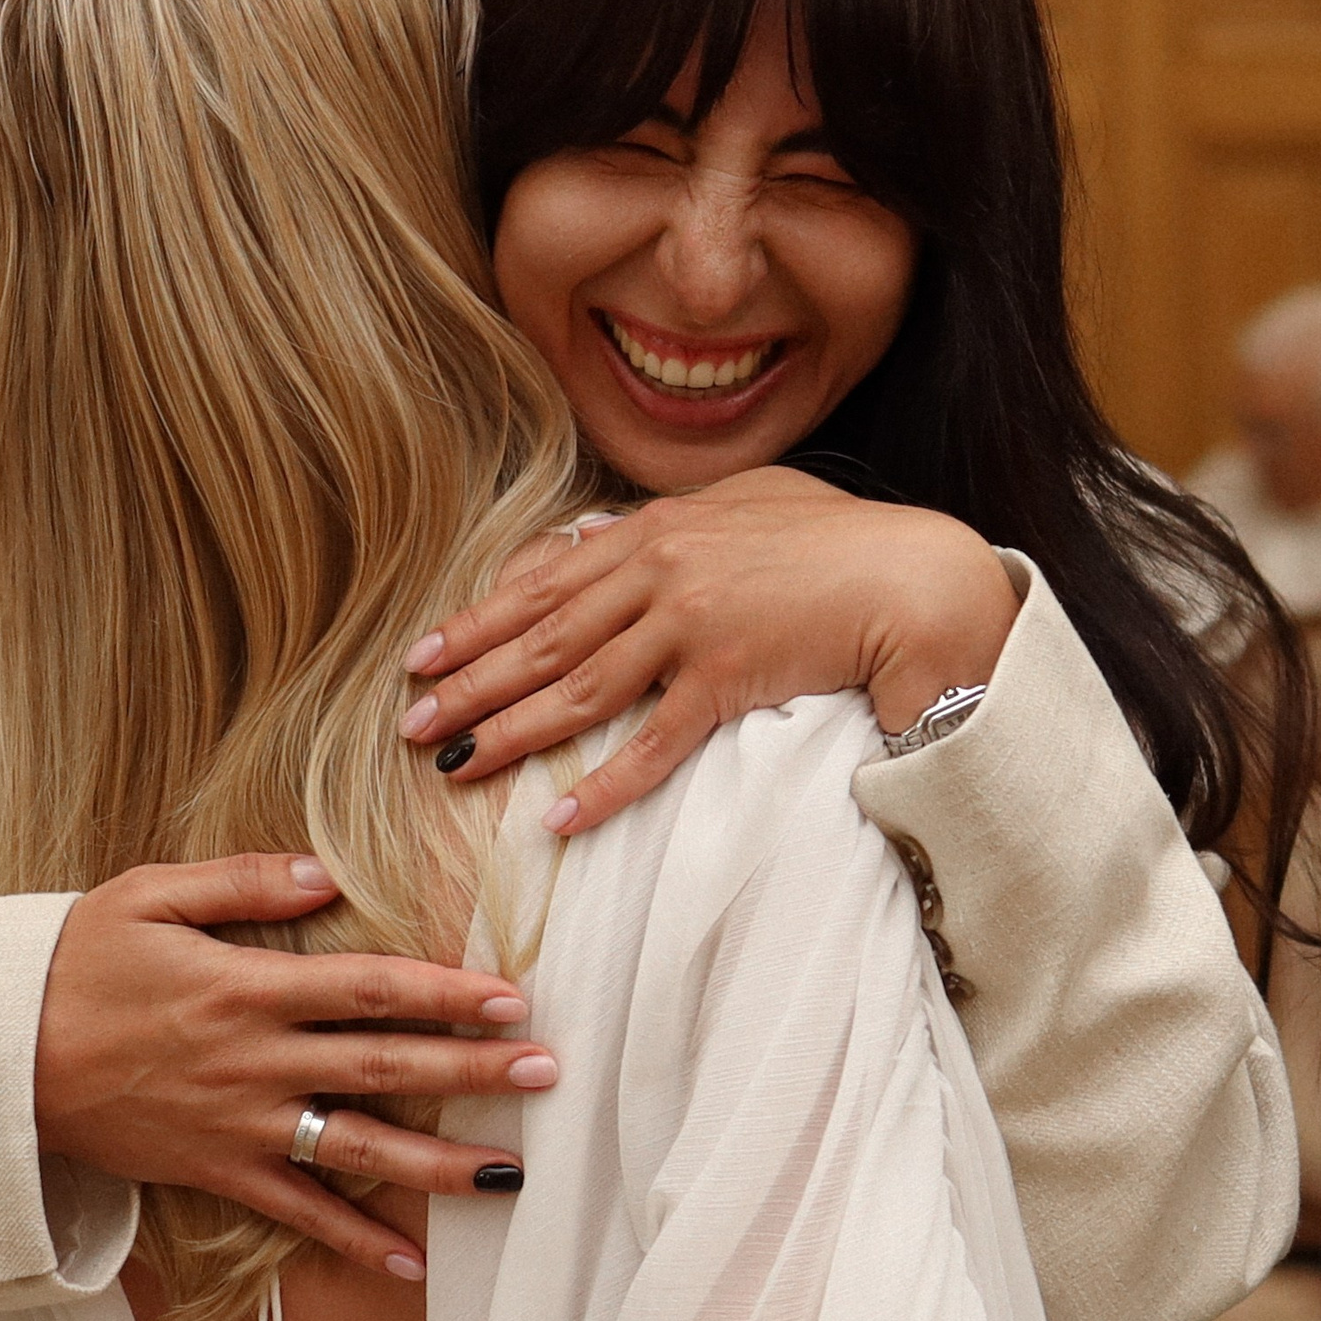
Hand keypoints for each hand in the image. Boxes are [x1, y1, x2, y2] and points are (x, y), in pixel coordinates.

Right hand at [33, 853, 560, 1281]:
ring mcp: (238, 1126)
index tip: (511, 998)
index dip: (446, 993)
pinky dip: (355, 1242)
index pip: (369, 987)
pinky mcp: (214, 1173)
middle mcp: (254, 1061)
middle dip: (472, 1071)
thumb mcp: (148, 895)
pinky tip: (414, 1264)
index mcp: (246, 986)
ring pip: (357, 1149)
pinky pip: (296, 1213)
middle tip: (547, 1073)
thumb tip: (327, 876)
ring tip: (513, 1172)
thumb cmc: (73, 962)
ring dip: (441, 1161)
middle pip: (384, 1065)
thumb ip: (240, 882)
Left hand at [398, 468, 1019, 836]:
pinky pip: (652, 744)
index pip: (545, 584)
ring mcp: (690, 628)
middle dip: (470, 682)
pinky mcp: (728, 681)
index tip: (426, 655)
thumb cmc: (835, 538)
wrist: (909, 576)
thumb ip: (670, 515)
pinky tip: (562, 819)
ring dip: (511, 731)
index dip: (479, 622)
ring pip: (578, 689)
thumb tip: (596, 531)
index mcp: (656, 531)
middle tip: (411, 722)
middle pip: (543, 638)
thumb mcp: (746, 501)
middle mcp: (661, 573)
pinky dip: (605, 785)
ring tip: (457, 766)